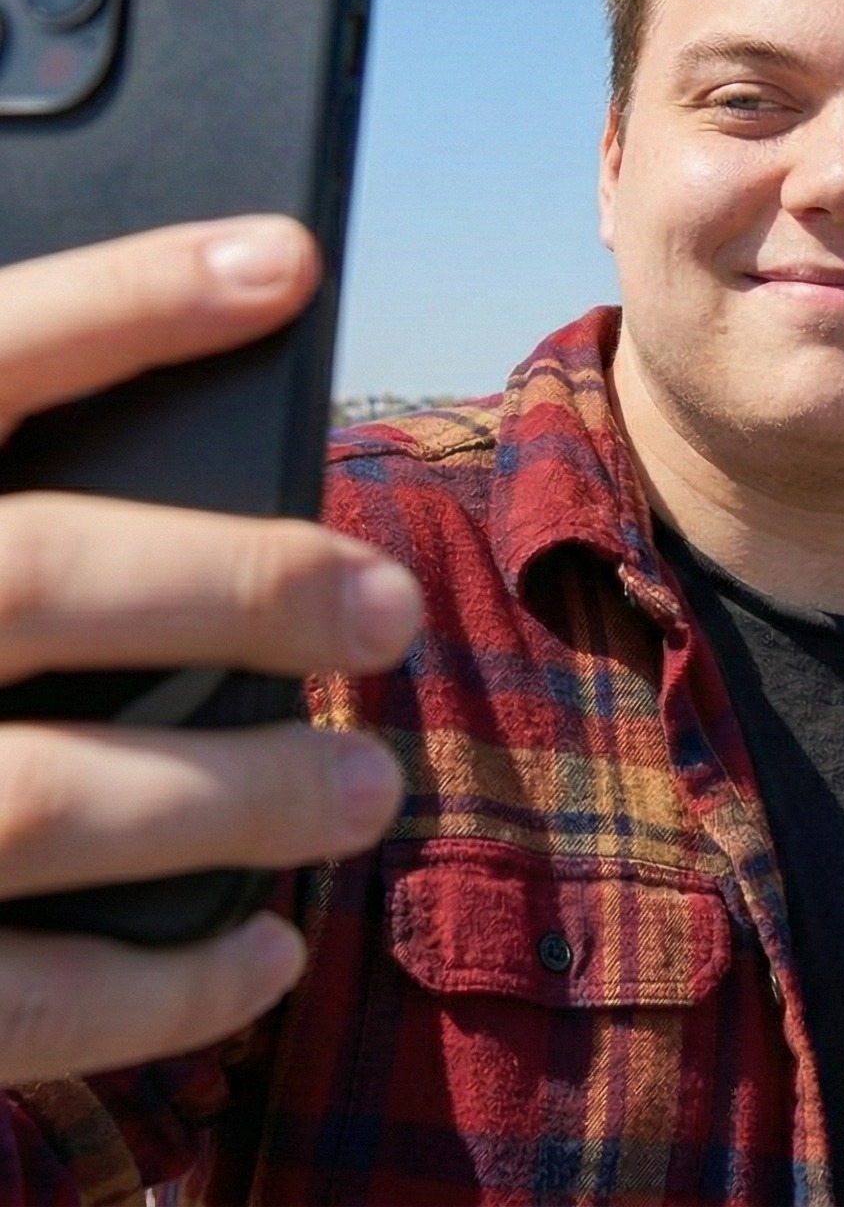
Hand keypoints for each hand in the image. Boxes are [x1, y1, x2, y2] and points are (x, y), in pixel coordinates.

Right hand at [0, 218, 422, 1082]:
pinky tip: (262, 957)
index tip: (282, 261)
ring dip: (238, 795)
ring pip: (40, 793)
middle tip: (387, 609)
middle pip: (34, 571)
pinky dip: (153, 991)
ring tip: (368, 789)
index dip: (128, 300)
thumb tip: (179, 420)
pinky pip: (9, 1000)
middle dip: (239, 584)